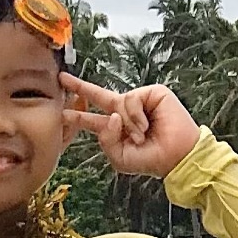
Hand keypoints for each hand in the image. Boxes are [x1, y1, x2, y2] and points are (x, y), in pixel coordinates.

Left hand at [60, 73, 200, 178]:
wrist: (176, 157)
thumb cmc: (151, 159)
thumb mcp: (120, 157)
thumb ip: (106, 139)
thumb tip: (111, 115)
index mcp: (116, 129)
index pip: (93, 119)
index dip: (78, 116)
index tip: (62, 111)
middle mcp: (125, 112)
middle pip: (98, 95)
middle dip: (80, 87)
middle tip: (62, 78)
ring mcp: (139, 101)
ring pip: (117, 103)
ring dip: (128, 124)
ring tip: (142, 135)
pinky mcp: (152, 93)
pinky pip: (131, 100)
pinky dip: (136, 115)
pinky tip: (147, 125)